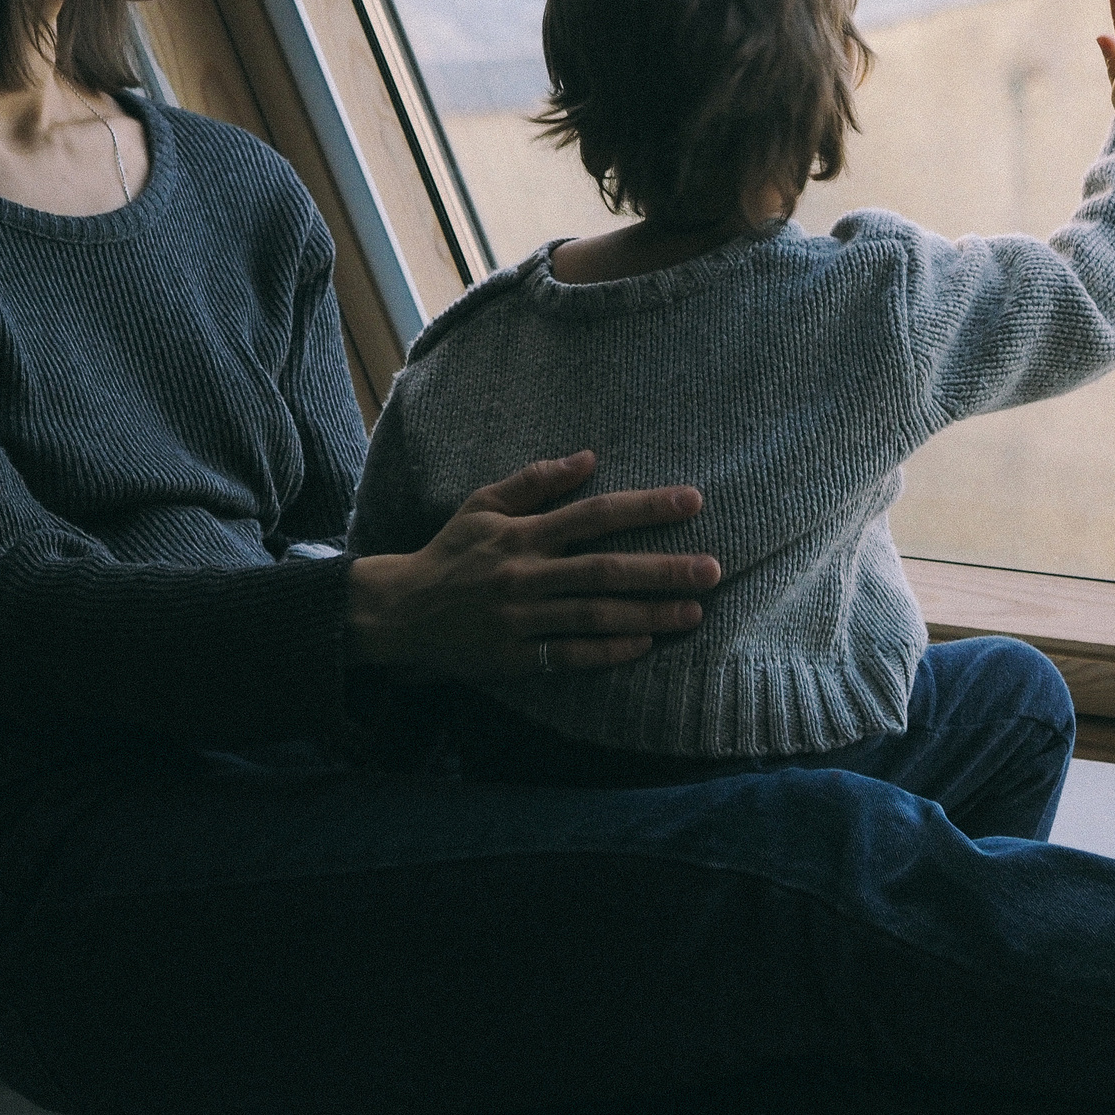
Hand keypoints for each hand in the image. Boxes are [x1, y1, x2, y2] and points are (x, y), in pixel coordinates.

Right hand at [345, 452, 716, 681]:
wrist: (401, 612)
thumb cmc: (451, 553)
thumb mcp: (484, 504)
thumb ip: (536, 481)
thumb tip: (588, 457)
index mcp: (523, 533)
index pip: (595, 514)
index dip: (646, 507)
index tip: (693, 501)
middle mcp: (527, 575)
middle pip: (606, 570)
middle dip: (664, 569)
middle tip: (713, 569)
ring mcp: (522, 619)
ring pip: (596, 616)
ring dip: (650, 615)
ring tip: (695, 612)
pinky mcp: (516, 657)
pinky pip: (570, 656)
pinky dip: (609, 652)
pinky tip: (645, 645)